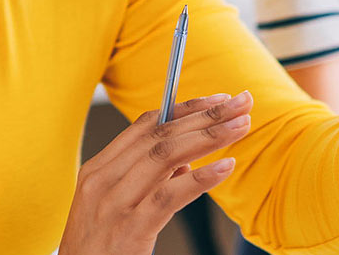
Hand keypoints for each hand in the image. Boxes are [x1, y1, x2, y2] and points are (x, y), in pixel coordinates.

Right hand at [58, 91, 252, 254]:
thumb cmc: (98, 251)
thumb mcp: (112, 207)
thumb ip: (142, 181)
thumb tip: (184, 163)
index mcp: (97, 170)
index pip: (145, 125)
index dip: (185, 108)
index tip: (217, 100)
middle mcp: (103, 181)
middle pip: (160, 134)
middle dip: (205, 115)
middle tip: (241, 103)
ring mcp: (114, 203)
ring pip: (166, 156)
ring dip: (209, 137)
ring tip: (240, 127)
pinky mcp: (129, 229)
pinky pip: (169, 195)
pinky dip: (201, 178)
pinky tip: (225, 166)